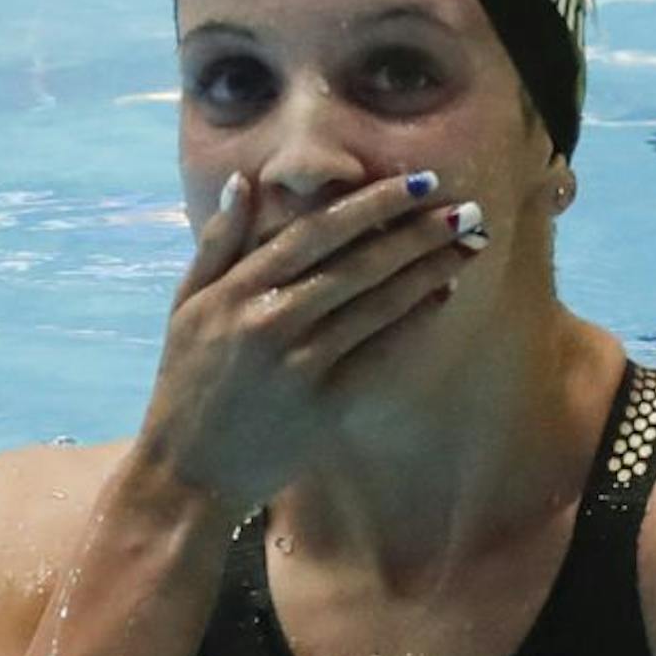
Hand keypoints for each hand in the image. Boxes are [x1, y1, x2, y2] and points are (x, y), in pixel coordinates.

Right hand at [134, 172, 485, 508]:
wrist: (188, 474)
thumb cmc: (187, 384)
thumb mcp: (186, 306)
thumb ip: (217, 243)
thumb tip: (244, 182)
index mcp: (236, 291)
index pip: (315, 232)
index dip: (371, 204)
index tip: (418, 182)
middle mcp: (269, 321)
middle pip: (357, 264)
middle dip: (417, 232)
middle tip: (466, 208)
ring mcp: (299, 365)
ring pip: (377, 305)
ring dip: (429, 270)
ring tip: (469, 245)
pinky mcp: (324, 406)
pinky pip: (380, 353)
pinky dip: (414, 321)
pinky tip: (444, 296)